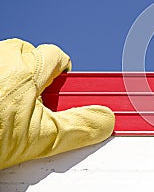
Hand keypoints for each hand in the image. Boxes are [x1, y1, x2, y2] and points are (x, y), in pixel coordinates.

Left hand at [0, 38, 114, 168]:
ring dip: (13, 82)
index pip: (62, 59)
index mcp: (29, 66)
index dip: (66, 79)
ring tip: (6, 111)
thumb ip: (81, 126)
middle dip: (38, 82)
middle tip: (33, 109)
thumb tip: (105, 118)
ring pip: (10, 63)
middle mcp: (4, 54)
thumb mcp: (41, 137)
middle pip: (35, 59)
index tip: (71, 90)